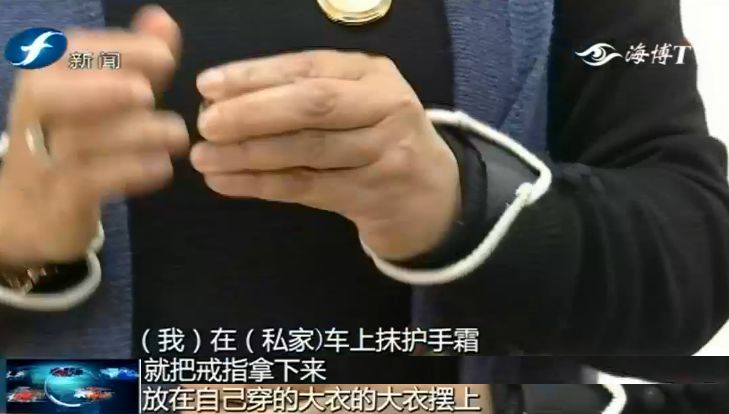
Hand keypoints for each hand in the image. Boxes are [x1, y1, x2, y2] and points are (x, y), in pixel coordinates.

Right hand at [0, 5, 187, 266]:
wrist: (34, 212)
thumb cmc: (77, 141)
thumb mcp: (106, 96)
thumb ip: (134, 61)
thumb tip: (163, 20)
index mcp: (44, 79)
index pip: (69, 53)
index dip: (117, 50)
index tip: (164, 55)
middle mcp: (34, 116)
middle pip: (49, 95)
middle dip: (99, 89)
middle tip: (146, 93)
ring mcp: (43, 161)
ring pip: (77, 141)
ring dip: (133, 134)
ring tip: (176, 134)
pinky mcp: (61, 199)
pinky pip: (89, 182)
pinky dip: (130, 172)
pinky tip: (162, 166)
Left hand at [192, 50, 460, 260]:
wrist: (433, 194)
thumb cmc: (379, 138)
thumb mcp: (356, 102)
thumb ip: (304, 92)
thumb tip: (222, 96)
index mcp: (374, 74)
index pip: (309, 69)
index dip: (256, 76)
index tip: (208, 85)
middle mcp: (386, 107)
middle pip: (313, 106)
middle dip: (253, 113)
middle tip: (207, 124)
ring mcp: (385, 154)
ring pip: (308, 151)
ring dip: (249, 154)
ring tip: (205, 158)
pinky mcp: (373, 195)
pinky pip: (308, 188)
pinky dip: (262, 185)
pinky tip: (227, 182)